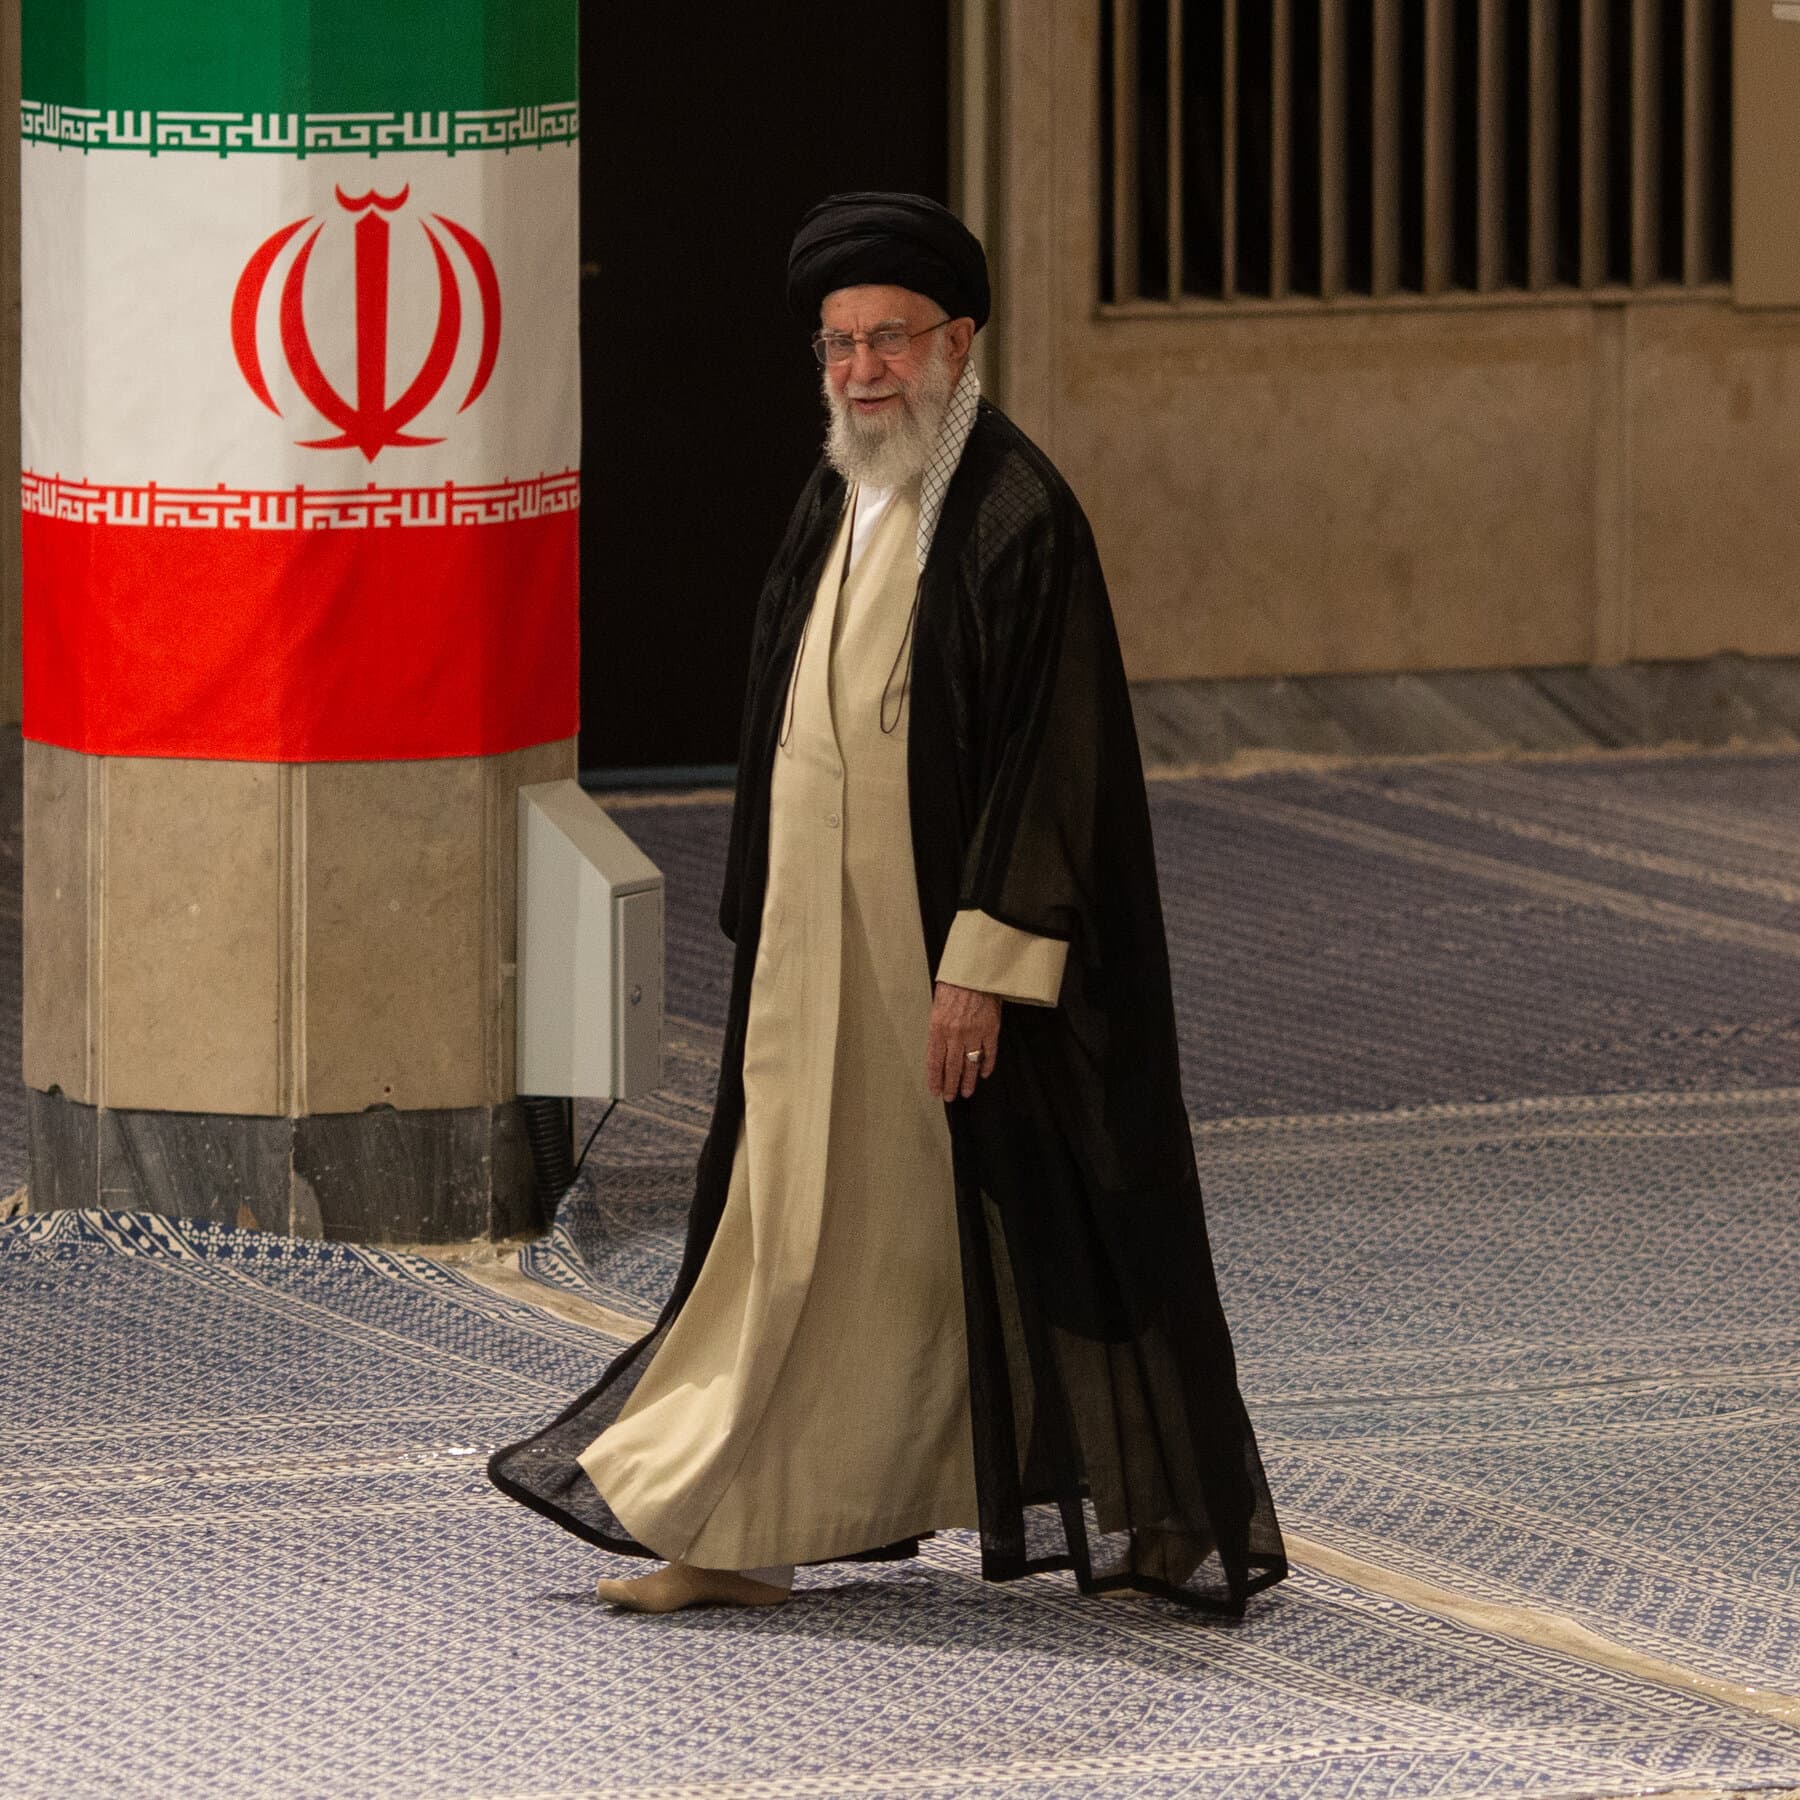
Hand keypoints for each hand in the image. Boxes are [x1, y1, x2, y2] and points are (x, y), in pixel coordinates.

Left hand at [928, 981, 1001, 1099]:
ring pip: (970, 1064)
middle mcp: (955, 1035)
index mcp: (938, 1028)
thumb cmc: (954, 984)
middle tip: (950, 1097)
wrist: (975, 972)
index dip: (935, 1078)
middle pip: (952, 1067)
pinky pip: (989, 1053)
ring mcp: (974, 1034)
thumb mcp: (937, 1006)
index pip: (935, 1061)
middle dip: (950, 1085)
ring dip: (967, 1081)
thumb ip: (938, 1028)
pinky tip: (982, 1074)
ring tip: (966, 1093)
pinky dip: (986, 1065)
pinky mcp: (991, 1030)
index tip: (935, 1090)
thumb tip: (939, 1048)